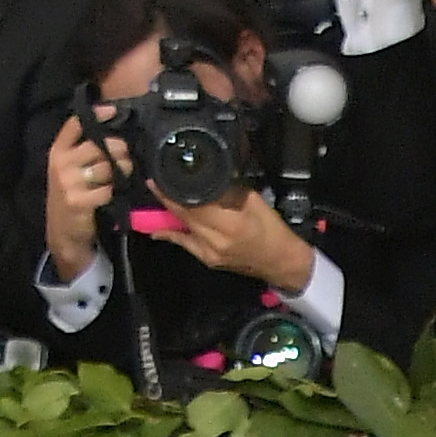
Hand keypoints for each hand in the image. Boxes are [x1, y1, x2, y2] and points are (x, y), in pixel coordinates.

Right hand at [42, 107, 118, 273]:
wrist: (62, 231)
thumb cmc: (72, 196)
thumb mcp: (69, 170)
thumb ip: (83, 151)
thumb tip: (115, 135)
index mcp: (58, 151)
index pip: (75, 125)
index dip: (96, 115)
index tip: (114, 111)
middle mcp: (61, 163)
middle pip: (97, 146)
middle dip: (118, 149)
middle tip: (126, 156)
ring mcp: (68, 182)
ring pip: (105, 167)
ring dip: (120, 170)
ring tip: (123, 173)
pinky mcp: (78, 201)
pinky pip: (107, 190)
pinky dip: (114, 192)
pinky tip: (114, 194)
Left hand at [163, 187, 314, 291]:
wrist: (281, 262)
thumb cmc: (272, 229)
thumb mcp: (254, 201)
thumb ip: (230, 188)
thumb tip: (208, 174)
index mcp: (230, 222)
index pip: (195, 202)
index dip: (175, 189)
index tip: (161, 176)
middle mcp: (217, 238)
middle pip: (185, 214)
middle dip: (167, 197)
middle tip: (154, 182)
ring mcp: (210, 251)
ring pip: (183, 226)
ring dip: (169, 211)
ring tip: (158, 196)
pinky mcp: (208, 260)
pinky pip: (185, 244)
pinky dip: (169, 236)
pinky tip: (156, 232)